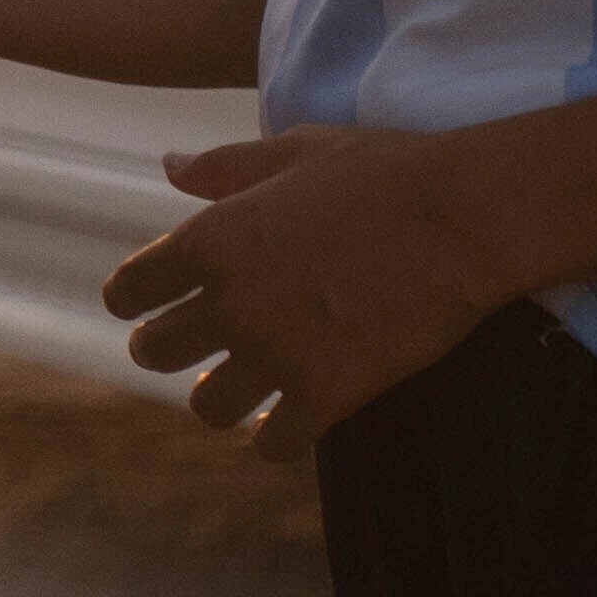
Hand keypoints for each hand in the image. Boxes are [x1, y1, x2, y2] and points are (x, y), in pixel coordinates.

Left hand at [106, 120, 520, 448]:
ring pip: (207, 407)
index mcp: (210, 240)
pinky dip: (276, 439)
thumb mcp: (295, 152)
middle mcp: (229, 302)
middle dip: (167, 350)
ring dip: (221, 399)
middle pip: (152, 353)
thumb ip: (225, 167)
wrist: (468, 216)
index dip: (135, 300)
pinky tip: (290, 423)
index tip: (148, 306)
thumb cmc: (386, 172)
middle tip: (194, 350)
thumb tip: (169, 166)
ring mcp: (277, 352)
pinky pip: (272, 444)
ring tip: (242, 389)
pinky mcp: (328, 393)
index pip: (128, 291)